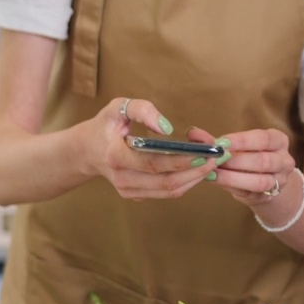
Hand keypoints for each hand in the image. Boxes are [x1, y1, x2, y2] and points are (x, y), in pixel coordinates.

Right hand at [90, 97, 216, 199]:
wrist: (86, 151)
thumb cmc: (105, 126)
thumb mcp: (118, 107)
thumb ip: (142, 110)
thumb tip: (167, 127)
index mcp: (116, 157)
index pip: (154, 163)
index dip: (181, 161)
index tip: (204, 152)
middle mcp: (122, 179)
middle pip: (166, 182)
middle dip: (196, 172)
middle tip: (217, 158)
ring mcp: (128, 191)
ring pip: (169, 191)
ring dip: (194, 180)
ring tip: (213, 164)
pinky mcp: (135, 196)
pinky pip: (165, 193)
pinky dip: (185, 183)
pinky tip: (198, 170)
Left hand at [185, 126, 295, 206]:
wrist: (264, 180)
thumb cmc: (248, 156)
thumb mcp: (238, 145)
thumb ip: (216, 140)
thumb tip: (193, 134)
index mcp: (279, 141)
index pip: (264, 139)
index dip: (242, 141)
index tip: (221, 143)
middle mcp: (284, 161)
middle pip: (263, 161)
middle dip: (236, 161)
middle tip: (214, 160)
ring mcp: (279, 181)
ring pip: (259, 181)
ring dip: (233, 177)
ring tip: (212, 173)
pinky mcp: (269, 196)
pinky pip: (251, 193)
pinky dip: (231, 187)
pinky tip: (216, 181)